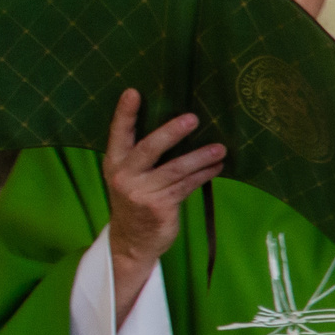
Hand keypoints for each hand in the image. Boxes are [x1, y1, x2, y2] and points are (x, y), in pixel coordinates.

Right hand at [102, 89, 222, 323]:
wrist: (131, 242)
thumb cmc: (136, 201)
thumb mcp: (130, 177)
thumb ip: (142, 157)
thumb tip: (179, 128)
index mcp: (114, 163)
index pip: (118, 133)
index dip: (125, 113)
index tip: (134, 92)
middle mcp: (124, 176)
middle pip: (149, 148)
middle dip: (172, 132)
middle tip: (193, 118)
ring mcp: (141, 192)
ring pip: (176, 169)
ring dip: (201, 157)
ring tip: (220, 148)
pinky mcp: (159, 207)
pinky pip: (186, 186)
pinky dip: (204, 175)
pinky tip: (217, 167)